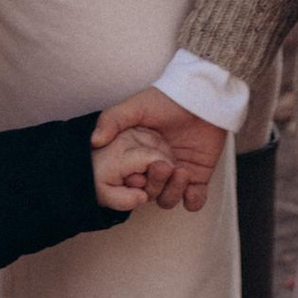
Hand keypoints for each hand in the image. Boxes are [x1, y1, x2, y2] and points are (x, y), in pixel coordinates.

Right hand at [93, 87, 227, 212]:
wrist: (203, 96)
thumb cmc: (168, 99)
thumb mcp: (136, 106)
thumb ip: (113, 120)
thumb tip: (94, 141)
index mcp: (138, 155)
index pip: (130, 181)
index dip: (132, 184)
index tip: (138, 175)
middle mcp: (155, 166)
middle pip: (148, 194)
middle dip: (155, 186)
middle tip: (163, 166)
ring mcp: (176, 173)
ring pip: (168, 199)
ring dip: (173, 192)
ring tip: (181, 171)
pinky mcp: (198, 176)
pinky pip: (194, 200)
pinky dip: (193, 201)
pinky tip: (192, 190)